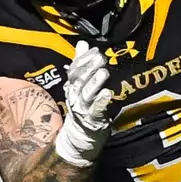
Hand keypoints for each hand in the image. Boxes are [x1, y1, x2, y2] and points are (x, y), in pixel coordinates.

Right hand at [52, 41, 114, 163]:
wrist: (79, 138)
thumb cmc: (83, 108)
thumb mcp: (79, 86)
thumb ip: (81, 64)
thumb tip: (82, 43)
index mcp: (72, 86)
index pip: (74, 70)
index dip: (83, 59)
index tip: (94, 50)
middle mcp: (75, 97)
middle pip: (80, 80)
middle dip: (90, 68)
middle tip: (101, 57)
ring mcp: (83, 109)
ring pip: (87, 94)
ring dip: (95, 82)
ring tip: (104, 72)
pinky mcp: (93, 121)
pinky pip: (96, 110)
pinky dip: (101, 102)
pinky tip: (107, 93)